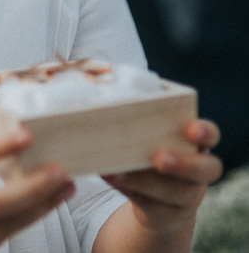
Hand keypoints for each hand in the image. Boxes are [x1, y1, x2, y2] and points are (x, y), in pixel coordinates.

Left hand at [100, 119, 221, 240]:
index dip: (204, 132)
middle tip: (159, 158)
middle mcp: (199, 170)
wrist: (152, 198)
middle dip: (184, 164)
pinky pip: (153, 206)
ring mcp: (188, 195)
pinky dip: (130, 192)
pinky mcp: (168, 214)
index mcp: (195, 144)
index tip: (191, 129)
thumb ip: (135, 118)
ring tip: (119, 173)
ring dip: (146, 182)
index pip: (209, 134)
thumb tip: (100, 96)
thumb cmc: (146, 152)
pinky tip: (111, 180)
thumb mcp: (146, 135)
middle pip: (206, 169)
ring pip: (176, 192)